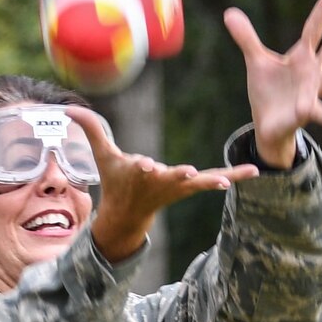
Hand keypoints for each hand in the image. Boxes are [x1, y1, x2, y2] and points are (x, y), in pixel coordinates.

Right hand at [66, 105, 260, 261]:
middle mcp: (160, 181)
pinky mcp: (191, 187)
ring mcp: (178, 186)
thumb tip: (67, 108)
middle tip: (187, 174)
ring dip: (215, 179)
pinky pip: (215, 180)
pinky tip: (253, 171)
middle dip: (177, 176)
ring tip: (229, 179)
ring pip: (200, 182)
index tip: (143, 165)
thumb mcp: (102, 155)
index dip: (142, 167)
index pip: (139, 168)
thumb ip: (90, 129)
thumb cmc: (115, 180)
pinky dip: (232, 177)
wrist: (129, 212)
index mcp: (138, 173)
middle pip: (171, 177)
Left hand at [223, 0, 321, 166]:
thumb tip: (229, 12)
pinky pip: (316, 111)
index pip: (314, 27)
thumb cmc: (267, 91)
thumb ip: (246, 38)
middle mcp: (313, 71)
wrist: (268, 124)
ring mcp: (312, 91)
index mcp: (302, 56)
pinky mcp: (305, 111)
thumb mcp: (255, 61)